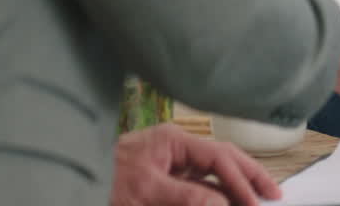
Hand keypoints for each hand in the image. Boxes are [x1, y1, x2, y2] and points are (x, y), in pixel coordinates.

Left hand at [111, 123, 279, 205]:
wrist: (65, 185)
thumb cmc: (98, 183)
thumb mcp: (143, 193)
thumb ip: (185, 197)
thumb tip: (223, 204)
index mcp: (170, 140)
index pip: (217, 157)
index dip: (240, 180)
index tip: (256, 202)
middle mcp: (174, 148)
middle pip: (222, 158)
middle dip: (249, 176)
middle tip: (274, 195)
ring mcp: (169, 164)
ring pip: (213, 173)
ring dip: (236, 187)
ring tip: (258, 200)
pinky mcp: (163, 181)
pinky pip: (198, 186)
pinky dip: (216, 194)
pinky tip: (229, 202)